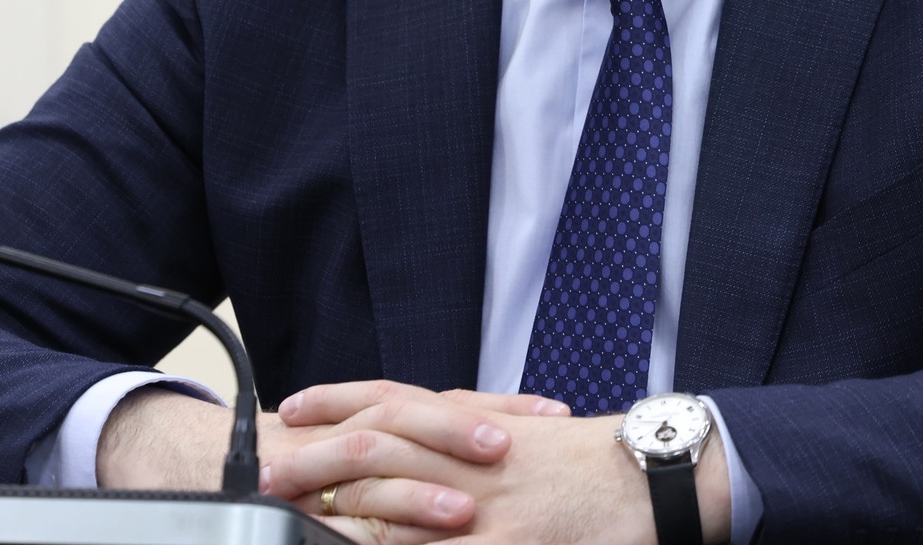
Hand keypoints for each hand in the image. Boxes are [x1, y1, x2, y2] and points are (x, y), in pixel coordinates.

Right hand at [96, 384, 560, 543]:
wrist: (204, 461)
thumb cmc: (303, 457)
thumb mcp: (367, 443)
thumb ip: (421, 445)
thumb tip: (496, 445)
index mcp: (376, 413)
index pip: (444, 398)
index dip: (498, 406)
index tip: (552, 414)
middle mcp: (349, 428)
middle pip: (409, 416)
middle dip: (460, 430)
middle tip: (512, 447)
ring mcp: (316, 465)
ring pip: (370, 466)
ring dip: (418, 487)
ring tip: (466, 510)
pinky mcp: (291, 506)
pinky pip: (331, 519)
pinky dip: (367, 529)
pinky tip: (401, 541)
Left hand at [269, 381, 732, 544]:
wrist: (655, 477)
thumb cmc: (595, 465)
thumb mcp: (530, 439)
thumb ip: (479, 437)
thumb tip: (440, 443)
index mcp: (476, 426)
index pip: (393, 403)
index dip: (338, 403)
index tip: (294, 408)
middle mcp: (470, 457)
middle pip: (378, 449)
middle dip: (317, 460)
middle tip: (266, 468)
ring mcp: (483, 506)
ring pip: (395, 507)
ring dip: (343, 518)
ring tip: (295, 519)